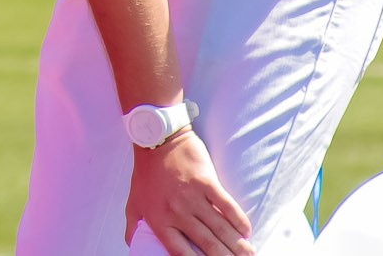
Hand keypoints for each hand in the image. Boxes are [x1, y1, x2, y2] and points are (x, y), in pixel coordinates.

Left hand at [126, 132, 253, 255]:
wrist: (157, 139)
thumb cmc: (145, 173)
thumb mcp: (133, 202)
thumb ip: (133, 227)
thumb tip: (133, 246)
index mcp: (159, 221)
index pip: (181, 253)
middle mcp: (177, 212)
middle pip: (207, 244)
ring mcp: (193, 197)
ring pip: (220, 228)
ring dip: (237, 244)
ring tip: (249, 254)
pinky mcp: (206, 181)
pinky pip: (227, 205)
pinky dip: (238, 219)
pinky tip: (246, 230)